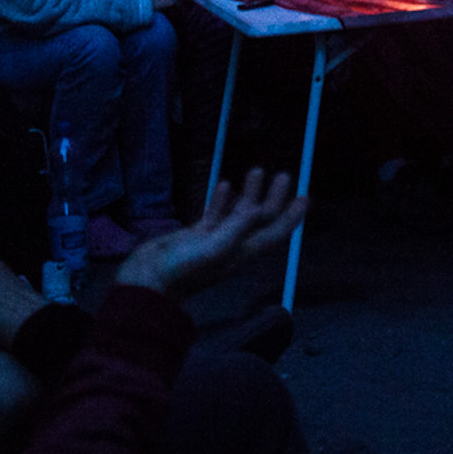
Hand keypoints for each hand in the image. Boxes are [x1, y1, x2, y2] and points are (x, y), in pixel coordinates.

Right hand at [113, 168, 305, 300]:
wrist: (147, 282)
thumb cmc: (182, 270)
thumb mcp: (213, 249)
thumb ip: (236, 228)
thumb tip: (258, 208)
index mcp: (243, 252)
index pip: (275, 233)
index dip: (292, 217)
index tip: (306, 197)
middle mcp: (234, 246)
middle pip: (261, 220)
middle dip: (274, 198)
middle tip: (284, 175)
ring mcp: (215, 240)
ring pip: (239, 214)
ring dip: (249, 194)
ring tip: (256, 171)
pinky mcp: (196, 235)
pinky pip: (216, 214)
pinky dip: (223, 200)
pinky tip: (224, 185)